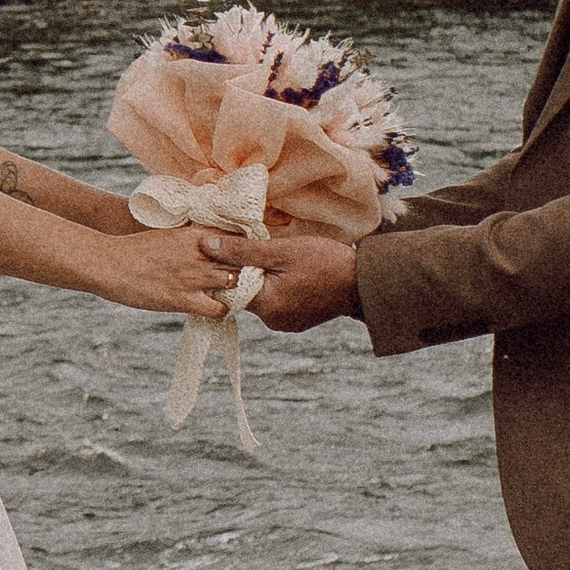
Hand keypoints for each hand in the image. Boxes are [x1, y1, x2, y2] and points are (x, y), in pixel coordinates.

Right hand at [97, 223, 236, 320]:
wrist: (109, 263)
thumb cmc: (134, 249)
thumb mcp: (166, 234)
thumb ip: (190, 238)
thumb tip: (203, 242)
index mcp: (195, 234)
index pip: (235, 237)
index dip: (242, 247)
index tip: (243, 254)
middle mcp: (200, 253)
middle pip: (239, 259)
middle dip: (242, 267)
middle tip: (241, 275)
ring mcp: (193, 277)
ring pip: (234, 282)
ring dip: (234, 289)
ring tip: (228, 293)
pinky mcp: (184, 299)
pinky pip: (218, 309)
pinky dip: (222, 311)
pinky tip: (216, 309)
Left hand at [196, 226, 359, 331]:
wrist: (365, 282)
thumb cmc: (325, 262)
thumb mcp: (281, 250)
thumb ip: (242, 251)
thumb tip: (205, 246)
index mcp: (265, 306)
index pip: (227, 289)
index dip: (225, 267)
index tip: (231, 249)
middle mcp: (272, 321)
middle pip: (244, 293)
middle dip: (246, 271)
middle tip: (260, 249)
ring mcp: (286, 323)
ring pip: (262, 297)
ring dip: (264, 278)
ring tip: (279, 259)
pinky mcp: (298, 320)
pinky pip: (278, 302)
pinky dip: (279, 286)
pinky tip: (291, 272)